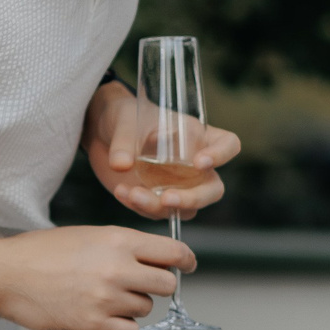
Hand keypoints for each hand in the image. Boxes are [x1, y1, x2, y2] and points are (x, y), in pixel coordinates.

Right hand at [0, 224, 196, 329]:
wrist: (5, 274)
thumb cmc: (43, 252)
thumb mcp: (90, 235)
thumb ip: (124, 247)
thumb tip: (157, 260)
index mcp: (118, 240)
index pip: (173, 252)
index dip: (184, 261)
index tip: (186, 266)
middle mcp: (118, 269)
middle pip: (166, 285)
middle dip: (157, 285)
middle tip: (138, 285)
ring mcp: (106, 299)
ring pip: (145, 308)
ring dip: (131, 305)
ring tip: (100, 296)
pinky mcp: (93, 326)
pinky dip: (120, 326)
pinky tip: (99, 315)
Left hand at [83, 79, 241, 218]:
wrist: (102, 133)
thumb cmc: (124, 116)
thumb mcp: (124, 121)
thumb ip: (124, 142)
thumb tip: (121, 165)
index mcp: (197, 136)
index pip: (228, 145)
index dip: (221, 155)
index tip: (199, 163)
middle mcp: (193, 165)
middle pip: (213, 189)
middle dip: (194, 198)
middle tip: (167, 199)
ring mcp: (178, 185)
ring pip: (187, 208)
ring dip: (160, 207)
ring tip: (132, 193)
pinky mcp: (158, 199)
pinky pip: (158, 212)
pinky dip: (140, 207)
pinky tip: (121, 192)